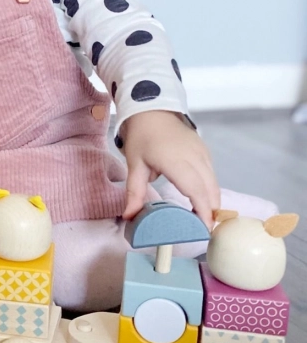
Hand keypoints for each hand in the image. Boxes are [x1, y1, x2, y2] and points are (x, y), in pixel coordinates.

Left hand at [120, 110, 219, 228]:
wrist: (152, 109)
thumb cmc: (142, 136)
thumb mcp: (134, 164)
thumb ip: (134, 192)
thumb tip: (129, 216)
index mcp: (176, 161)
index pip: (196, 191)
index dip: (202, 212)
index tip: (203, 230)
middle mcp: (195, 158)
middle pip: (210, 191)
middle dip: (209, 213)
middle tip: (201, 232)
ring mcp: (203, 153)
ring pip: (214, 184)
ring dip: (211, 202)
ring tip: (201, 221)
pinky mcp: (205, 151)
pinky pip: (212, 175)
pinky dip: (210, 190)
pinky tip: (201, 201)